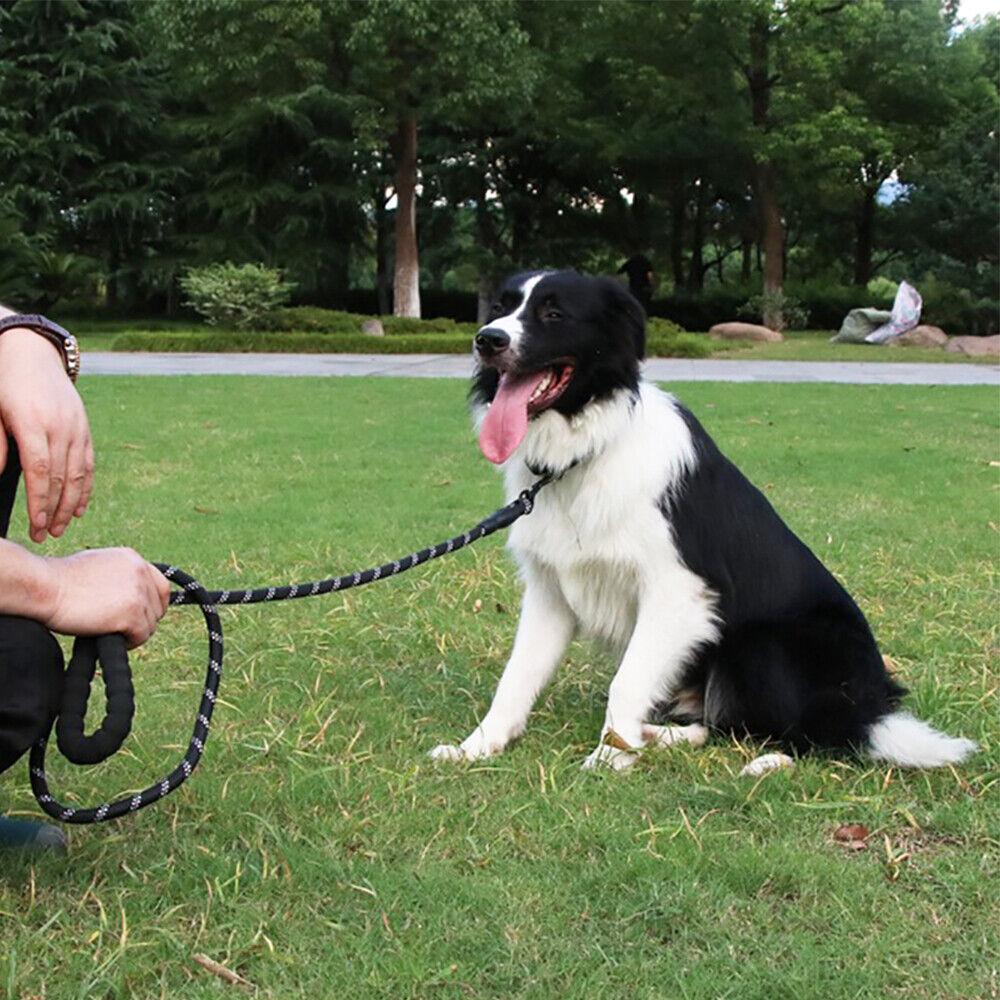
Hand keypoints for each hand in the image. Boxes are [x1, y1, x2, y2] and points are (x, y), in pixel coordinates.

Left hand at [0, 328, 93, 541]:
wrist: (33, 354)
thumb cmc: (5, 385)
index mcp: (33, 424)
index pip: (38, 472)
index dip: (38, 502)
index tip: (35, 525)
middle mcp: (60, 428)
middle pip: (60, 478)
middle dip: (53, 510)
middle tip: (45, 536)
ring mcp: (76, 428)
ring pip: (78, 474)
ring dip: (71, 505)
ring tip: (62, 528)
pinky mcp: (85, 429)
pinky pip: (89, 464)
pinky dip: (86, 488)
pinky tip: (79, 508)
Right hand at [39, 548, 169, 648]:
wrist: (44, 587)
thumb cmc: (61, 580)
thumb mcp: (98, 566)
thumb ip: (119, 575)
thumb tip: (129, 593)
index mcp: (133, 559)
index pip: (161, 585)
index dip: (153, 603)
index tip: (142, 615)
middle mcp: (140, 572)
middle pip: (158, 606)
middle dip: (143, 619)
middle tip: (122, 626)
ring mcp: (138, 592)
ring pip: (151, 623)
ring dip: (134, 631)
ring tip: (110, 630)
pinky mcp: (132, 612)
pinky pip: (142, 635)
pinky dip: (130, 641)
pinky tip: (110, 636)